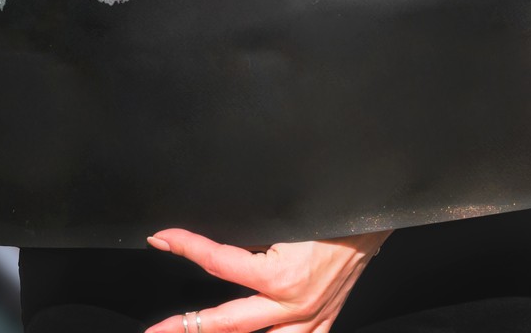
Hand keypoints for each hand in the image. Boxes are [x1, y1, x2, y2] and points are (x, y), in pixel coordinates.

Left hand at [142, 227, 390, 332]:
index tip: (161, 238)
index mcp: (279, 276)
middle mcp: (291, 305)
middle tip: (156, 330)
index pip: (218, 262)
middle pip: (227, 322)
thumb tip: (217, 245)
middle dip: (186, 326)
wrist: (374, 215)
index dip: (186, 247)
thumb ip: (253, 240)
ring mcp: (309, 318)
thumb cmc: (333, 209)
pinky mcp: (325, 320)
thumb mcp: (288, 219)